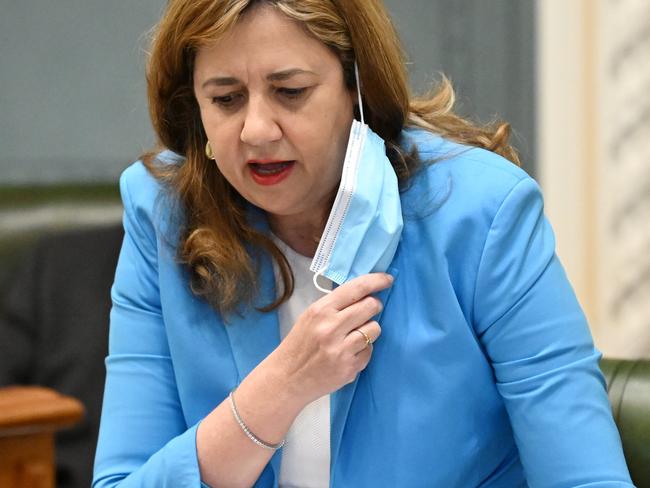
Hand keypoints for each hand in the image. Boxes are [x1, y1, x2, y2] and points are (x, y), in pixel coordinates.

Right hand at [271, 272, 392, 404]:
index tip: (387, 279)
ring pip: (375, 329)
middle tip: (370, 308)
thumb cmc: (299, 344)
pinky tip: (349, 353)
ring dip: (370, 329)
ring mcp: (342, 350)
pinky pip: (369, 350)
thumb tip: (365, 293)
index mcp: (320, 310)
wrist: (287, 378)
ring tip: (355, 334)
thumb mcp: (310, 316)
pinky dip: (363, 350)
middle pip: (370, 306)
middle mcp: (332, 328)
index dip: (376, 281)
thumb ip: (335, 305)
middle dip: (374, 305)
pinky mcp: (349, 368)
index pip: (356, 289)